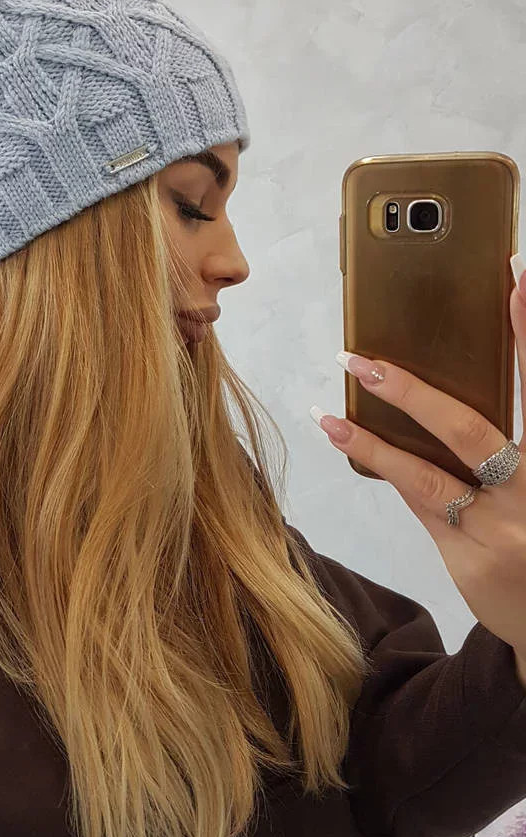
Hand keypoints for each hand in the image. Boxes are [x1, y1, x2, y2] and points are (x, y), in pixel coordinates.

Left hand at [311, 268, 525, 670]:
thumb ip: (510, 442)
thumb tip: (439, 387)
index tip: (515, 278)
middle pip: (471, 429)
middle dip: (411, 392)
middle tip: (362, 360)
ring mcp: (500, 528)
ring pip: (427, 475)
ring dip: (371, 441)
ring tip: (328, 413)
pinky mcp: (468, 557)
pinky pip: (419, 501)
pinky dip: (384, 468)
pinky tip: (348, 440)